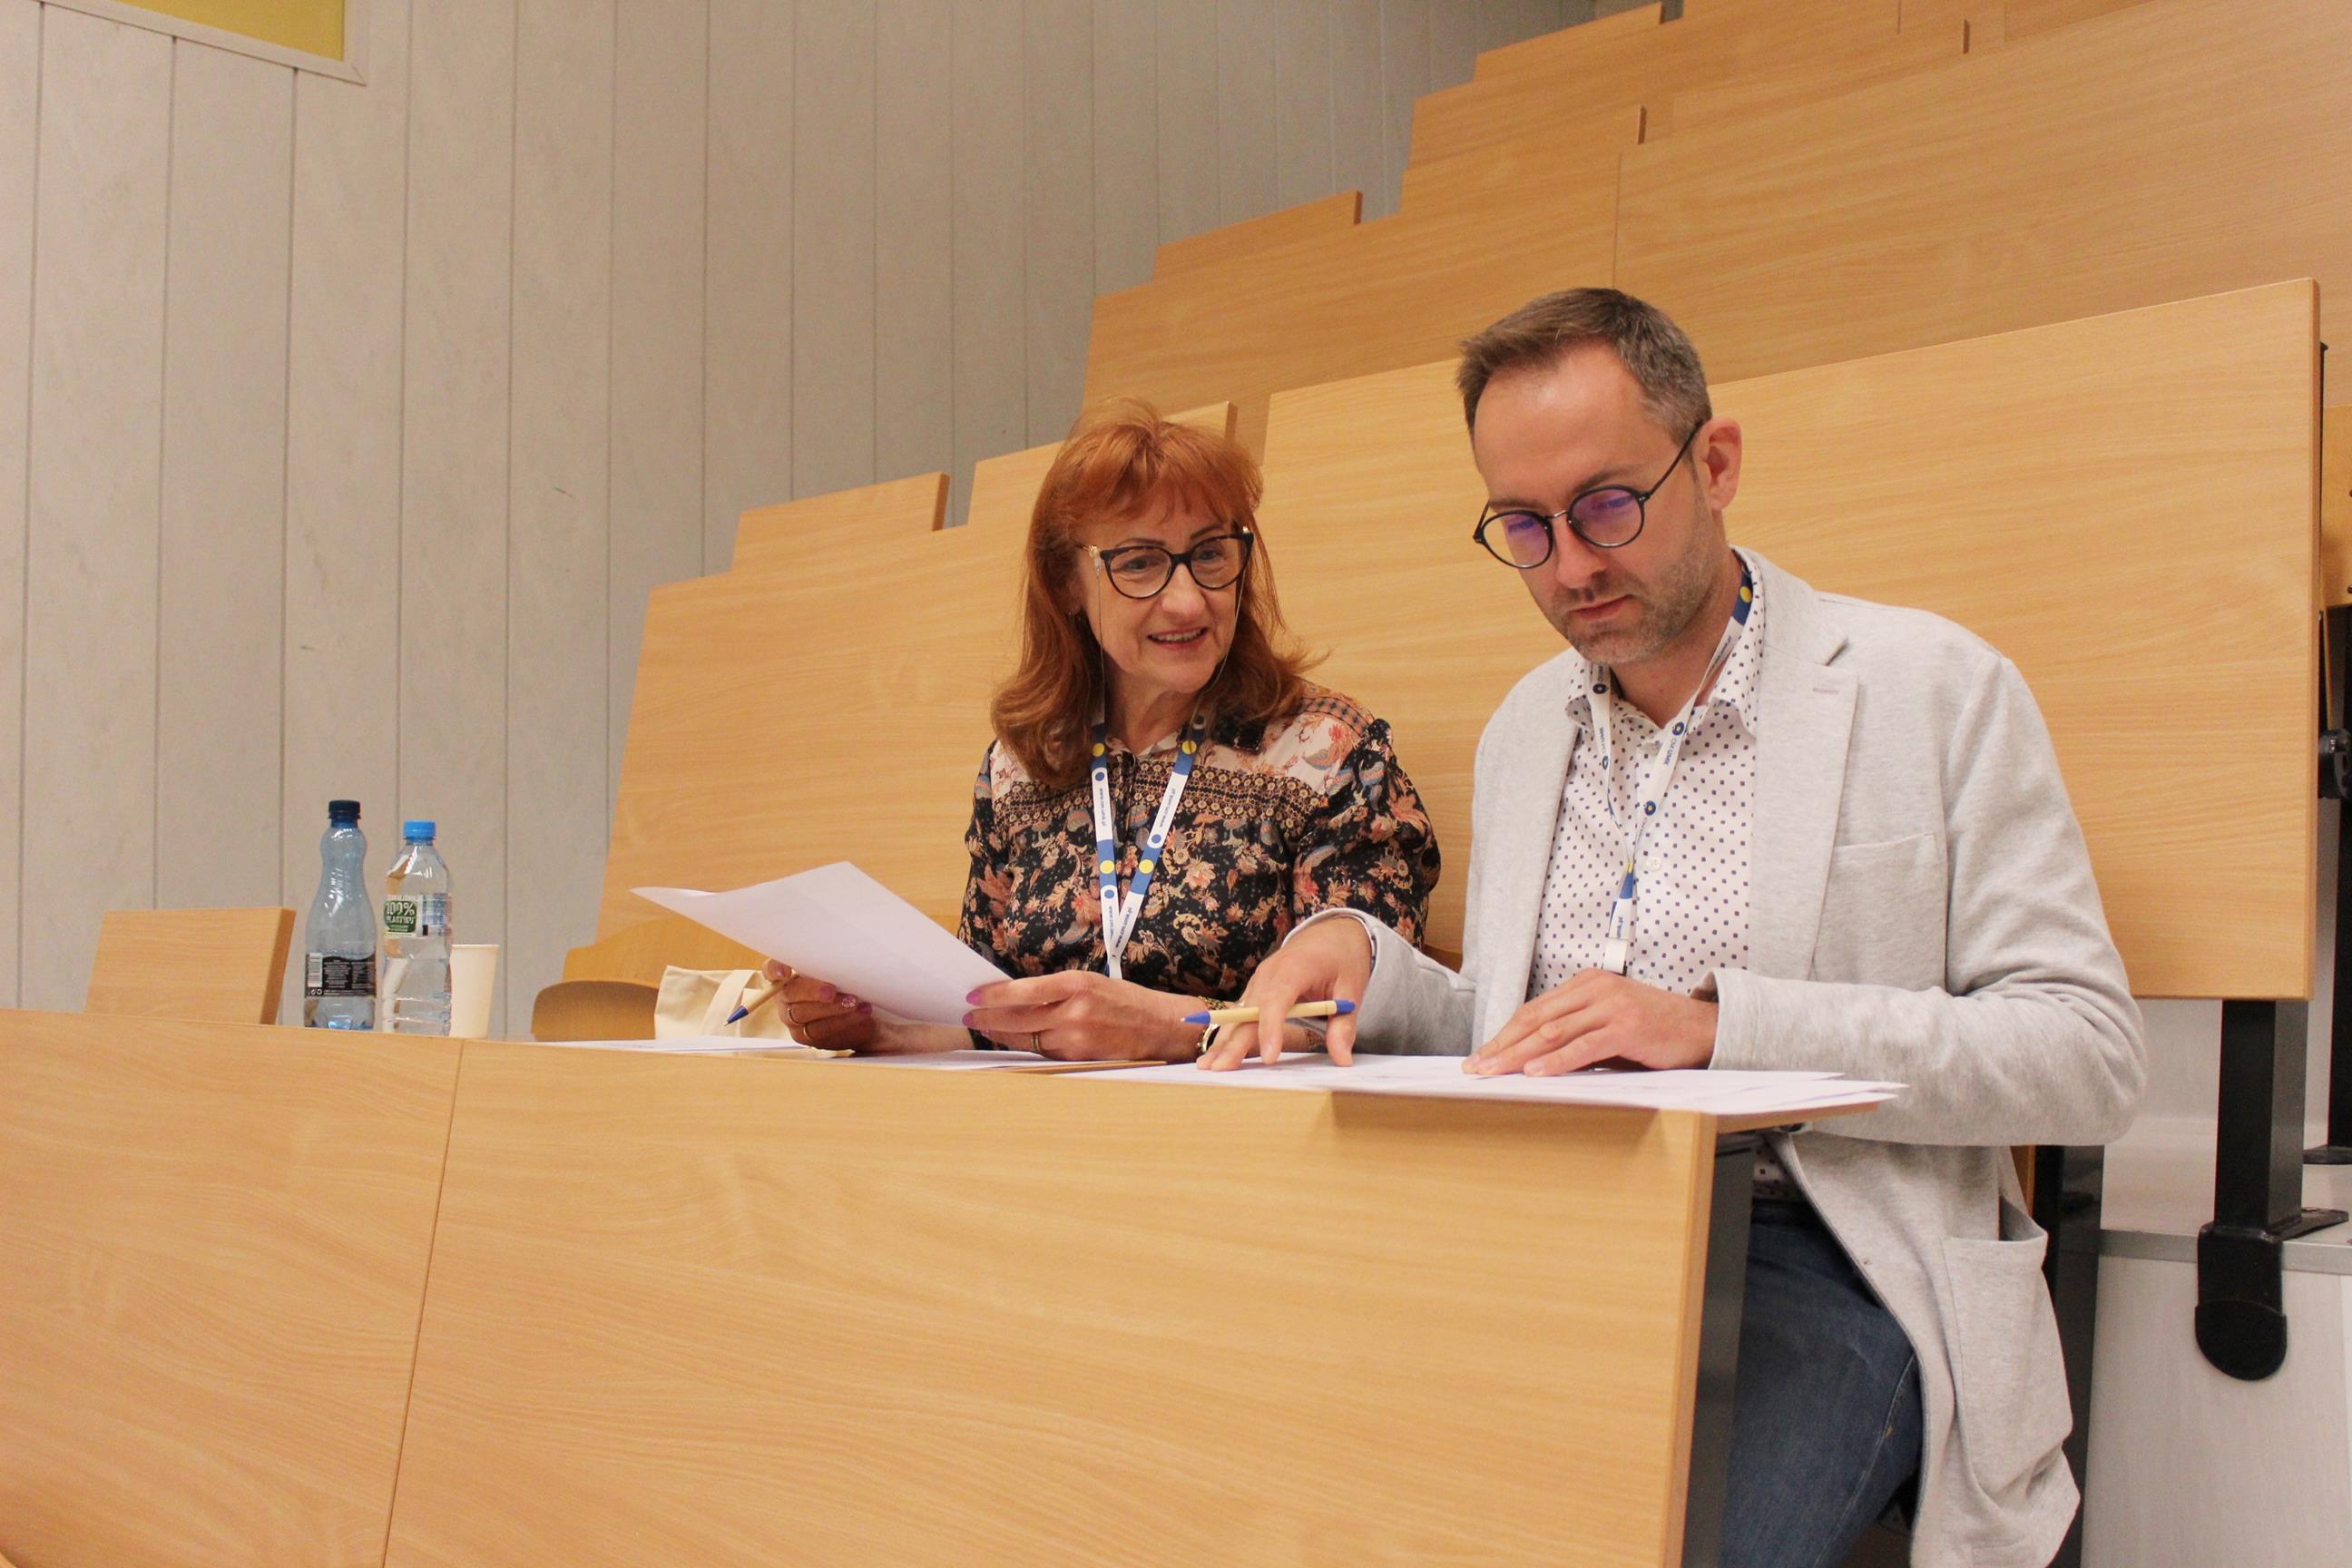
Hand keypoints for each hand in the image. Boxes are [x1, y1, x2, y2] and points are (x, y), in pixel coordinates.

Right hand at [761, 960, 879, 1051]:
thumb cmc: (845, 983)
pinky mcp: (806, 1037)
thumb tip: (841, 953)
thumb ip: (830, 962)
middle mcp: (785, 998)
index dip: (775, 969)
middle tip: (831, 990)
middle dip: (812, 992)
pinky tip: (859, 1012)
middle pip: (790, 994)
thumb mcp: (837, 969)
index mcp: (788, 975)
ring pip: (805, 1015)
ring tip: (854, 1002)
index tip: (785, 972)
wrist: (862, 1010)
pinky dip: (843, 1021)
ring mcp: (793, 1019)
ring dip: (832, 1008)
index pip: (771, 969)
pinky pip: (821, 1030)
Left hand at [961, 971, 1197, 1060]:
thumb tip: (1019, 996)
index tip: (973, 996)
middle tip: (969, 1016)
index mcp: (1077, 985)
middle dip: (988, 1018)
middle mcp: (1074, 1012)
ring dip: (1002, 1034)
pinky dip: (1026, 1046)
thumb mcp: (1092, 982)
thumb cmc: (1127, 1001)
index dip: (993, 996)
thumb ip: (1057, 990)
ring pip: (1026, 1039)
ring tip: (985, 1028)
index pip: (1023, 992)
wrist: (1162, 1027)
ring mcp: (1076, 1038)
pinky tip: (1015, 1040)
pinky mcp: (1079, 1057)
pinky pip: (1044, 1052)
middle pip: (1017, 1019)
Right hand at [1202, 917, 1372, 1069]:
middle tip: (1221, 1068)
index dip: (1270, 1028)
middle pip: (1248, 1011)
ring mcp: (1258, 981)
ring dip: (1222, 1040)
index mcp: (1294, 968)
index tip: (1269, 1057)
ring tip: (1207, 1066)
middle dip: (1233, 1041)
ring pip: (1238, 1014)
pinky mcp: (1255, 989)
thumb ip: (1343, 1025)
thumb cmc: (1342, 960)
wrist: (1331, 934)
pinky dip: (1227, 1033)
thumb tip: (1343, 1060)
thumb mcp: (1352, 989)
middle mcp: (1269, 974)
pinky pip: (1239, 1013)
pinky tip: (1215, 1054)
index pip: (1277, 1000)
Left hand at [1468, 970, 1717, 1077]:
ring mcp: (1611, 1005)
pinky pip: (1584, 1046)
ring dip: (1519, 1054)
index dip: (1504, 1034)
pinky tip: (1535, 1072)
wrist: (1702, 1029)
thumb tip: (1530, 1060)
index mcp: (1585, 983)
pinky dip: (1556, 1060)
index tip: (1481, 1055)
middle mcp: (1595, 988)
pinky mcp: (1627, 1026)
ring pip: (1553, 1031)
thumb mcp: (1606, 1027)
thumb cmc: (1652, 1032)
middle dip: (1502, 1045)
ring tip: (1495, 1072)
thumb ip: (1573, 1035)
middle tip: (1476, 1068)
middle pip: (1536, 1019)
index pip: (1534, 1010)